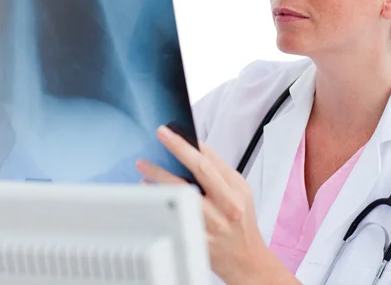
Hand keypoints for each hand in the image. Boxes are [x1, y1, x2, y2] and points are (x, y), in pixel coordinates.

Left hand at [136, 125, 286, 284]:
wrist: (247, 259)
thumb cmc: (241, 221)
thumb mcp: (240, 192)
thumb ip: (220, 173)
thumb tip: (195, 150)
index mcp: (236, 190)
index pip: (212, 161)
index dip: (190, 144)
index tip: (172, 131)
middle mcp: (227, 205)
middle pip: (200, 171)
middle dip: (178, 149)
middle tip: (161, 135)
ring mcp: (213, 224)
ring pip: (183, 193)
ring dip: (160, 176)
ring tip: (143, 165)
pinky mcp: (199, 240)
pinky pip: (174, 216)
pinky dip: (159, 200)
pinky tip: (148, 191)